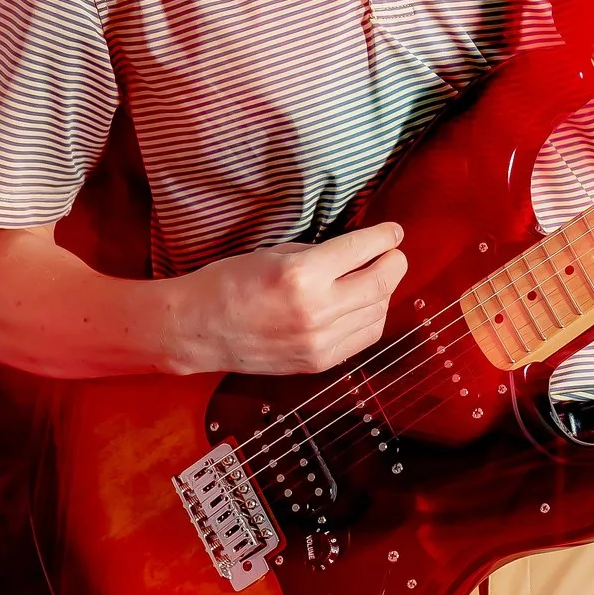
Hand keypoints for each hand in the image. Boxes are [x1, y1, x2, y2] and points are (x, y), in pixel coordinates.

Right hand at [171, 222, 408, 375]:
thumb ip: (320, 254)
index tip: (394, 232)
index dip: (386, 237)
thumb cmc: (229, 283)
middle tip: (393, 254)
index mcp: (302, 274)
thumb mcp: (275, 253)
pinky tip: (365, 305)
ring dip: (384, 291)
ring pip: (378, 312)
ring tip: (377, 277)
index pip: (363, 250)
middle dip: (395, 263)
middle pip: (381, 282)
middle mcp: (316, 310)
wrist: (198, 329)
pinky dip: (371, 317)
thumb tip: (358, 253)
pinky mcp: (318, 362)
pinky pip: (364, 337)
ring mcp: (319, 341)